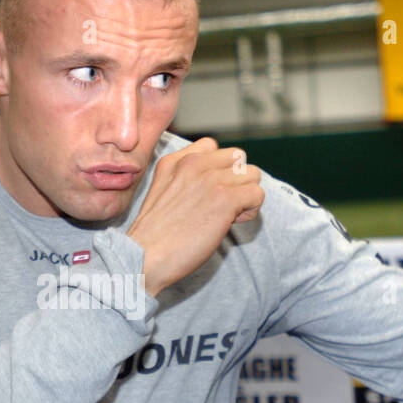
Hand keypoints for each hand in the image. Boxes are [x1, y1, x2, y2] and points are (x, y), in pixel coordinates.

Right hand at [127, 137, 263, 296]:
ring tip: (227, 216)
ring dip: (246, 196)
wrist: (144, 257)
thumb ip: (183, 179)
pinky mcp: (225, 199)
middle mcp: (193, 163)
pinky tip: (230, 224)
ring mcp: (210, 179)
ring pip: (253, 174)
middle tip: (220, 206)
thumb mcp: (160, 192)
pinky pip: (257, 194)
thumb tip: (215, 184)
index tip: (207, 193)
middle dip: (235, 181)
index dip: (217, 169)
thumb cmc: (153, 236)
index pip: (212, 146)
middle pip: (238, 158)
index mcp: (175, 160)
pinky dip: (250, 211)